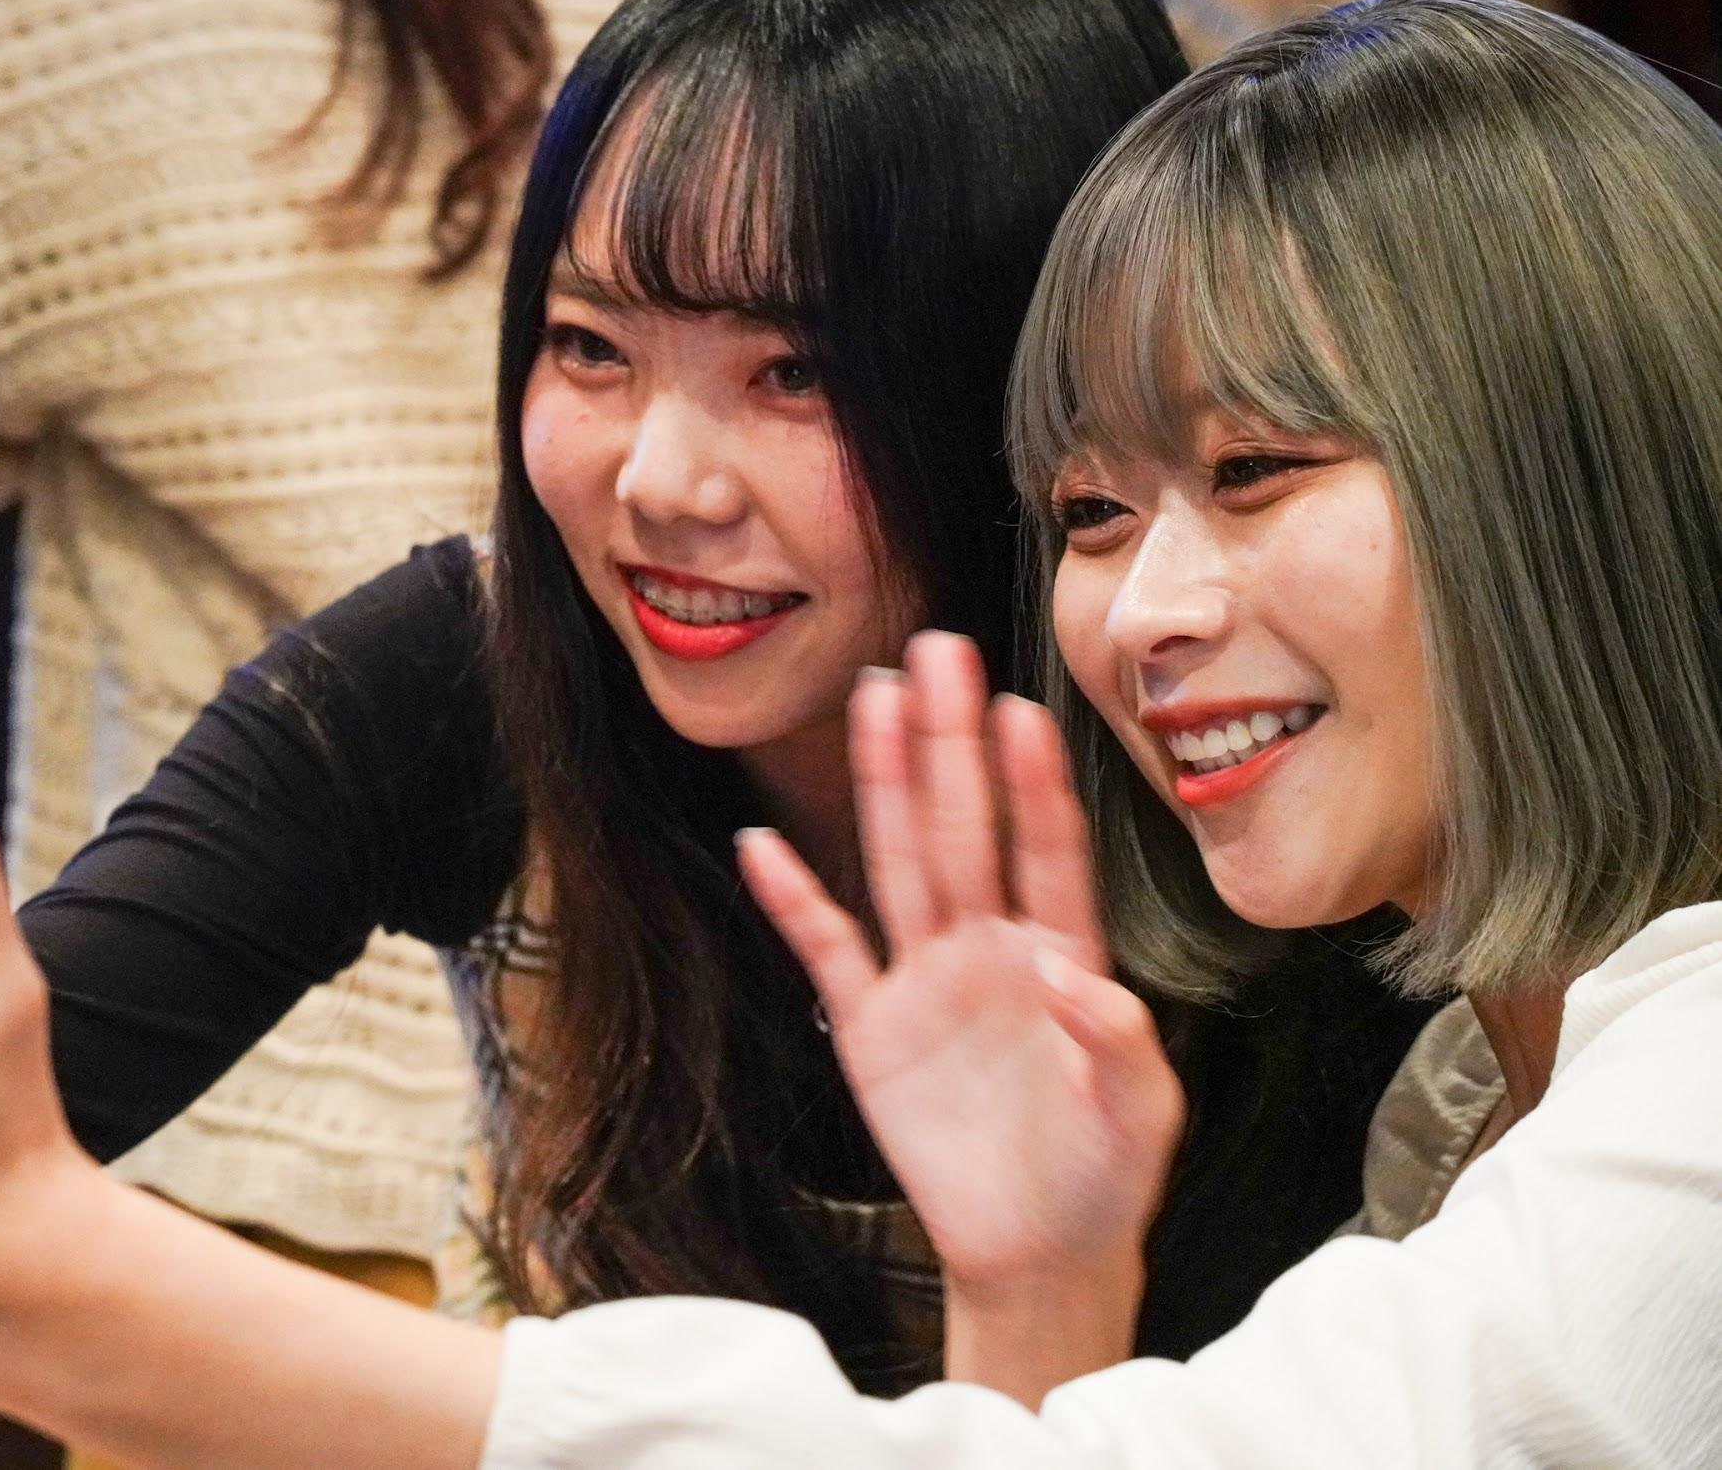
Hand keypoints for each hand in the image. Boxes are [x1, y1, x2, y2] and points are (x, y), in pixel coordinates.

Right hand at [738, 632, 1181, 1398]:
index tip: (1019, 711)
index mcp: (1060, 957)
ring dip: (885, 784)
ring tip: (874, 703)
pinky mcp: (872, 1030)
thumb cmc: (1104, 1176)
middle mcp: (989, 950)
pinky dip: (793, 899)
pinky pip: (827, 950)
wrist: (1040, 1252)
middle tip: (938, 654)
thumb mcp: (1144, 1114)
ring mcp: (926, 983)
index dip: (1032, 784)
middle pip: (963, 827)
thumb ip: (1124, 1043)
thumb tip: (1081, 980)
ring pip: (899, 862)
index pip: (1045, 851)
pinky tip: (762, 847)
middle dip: (950, 742)